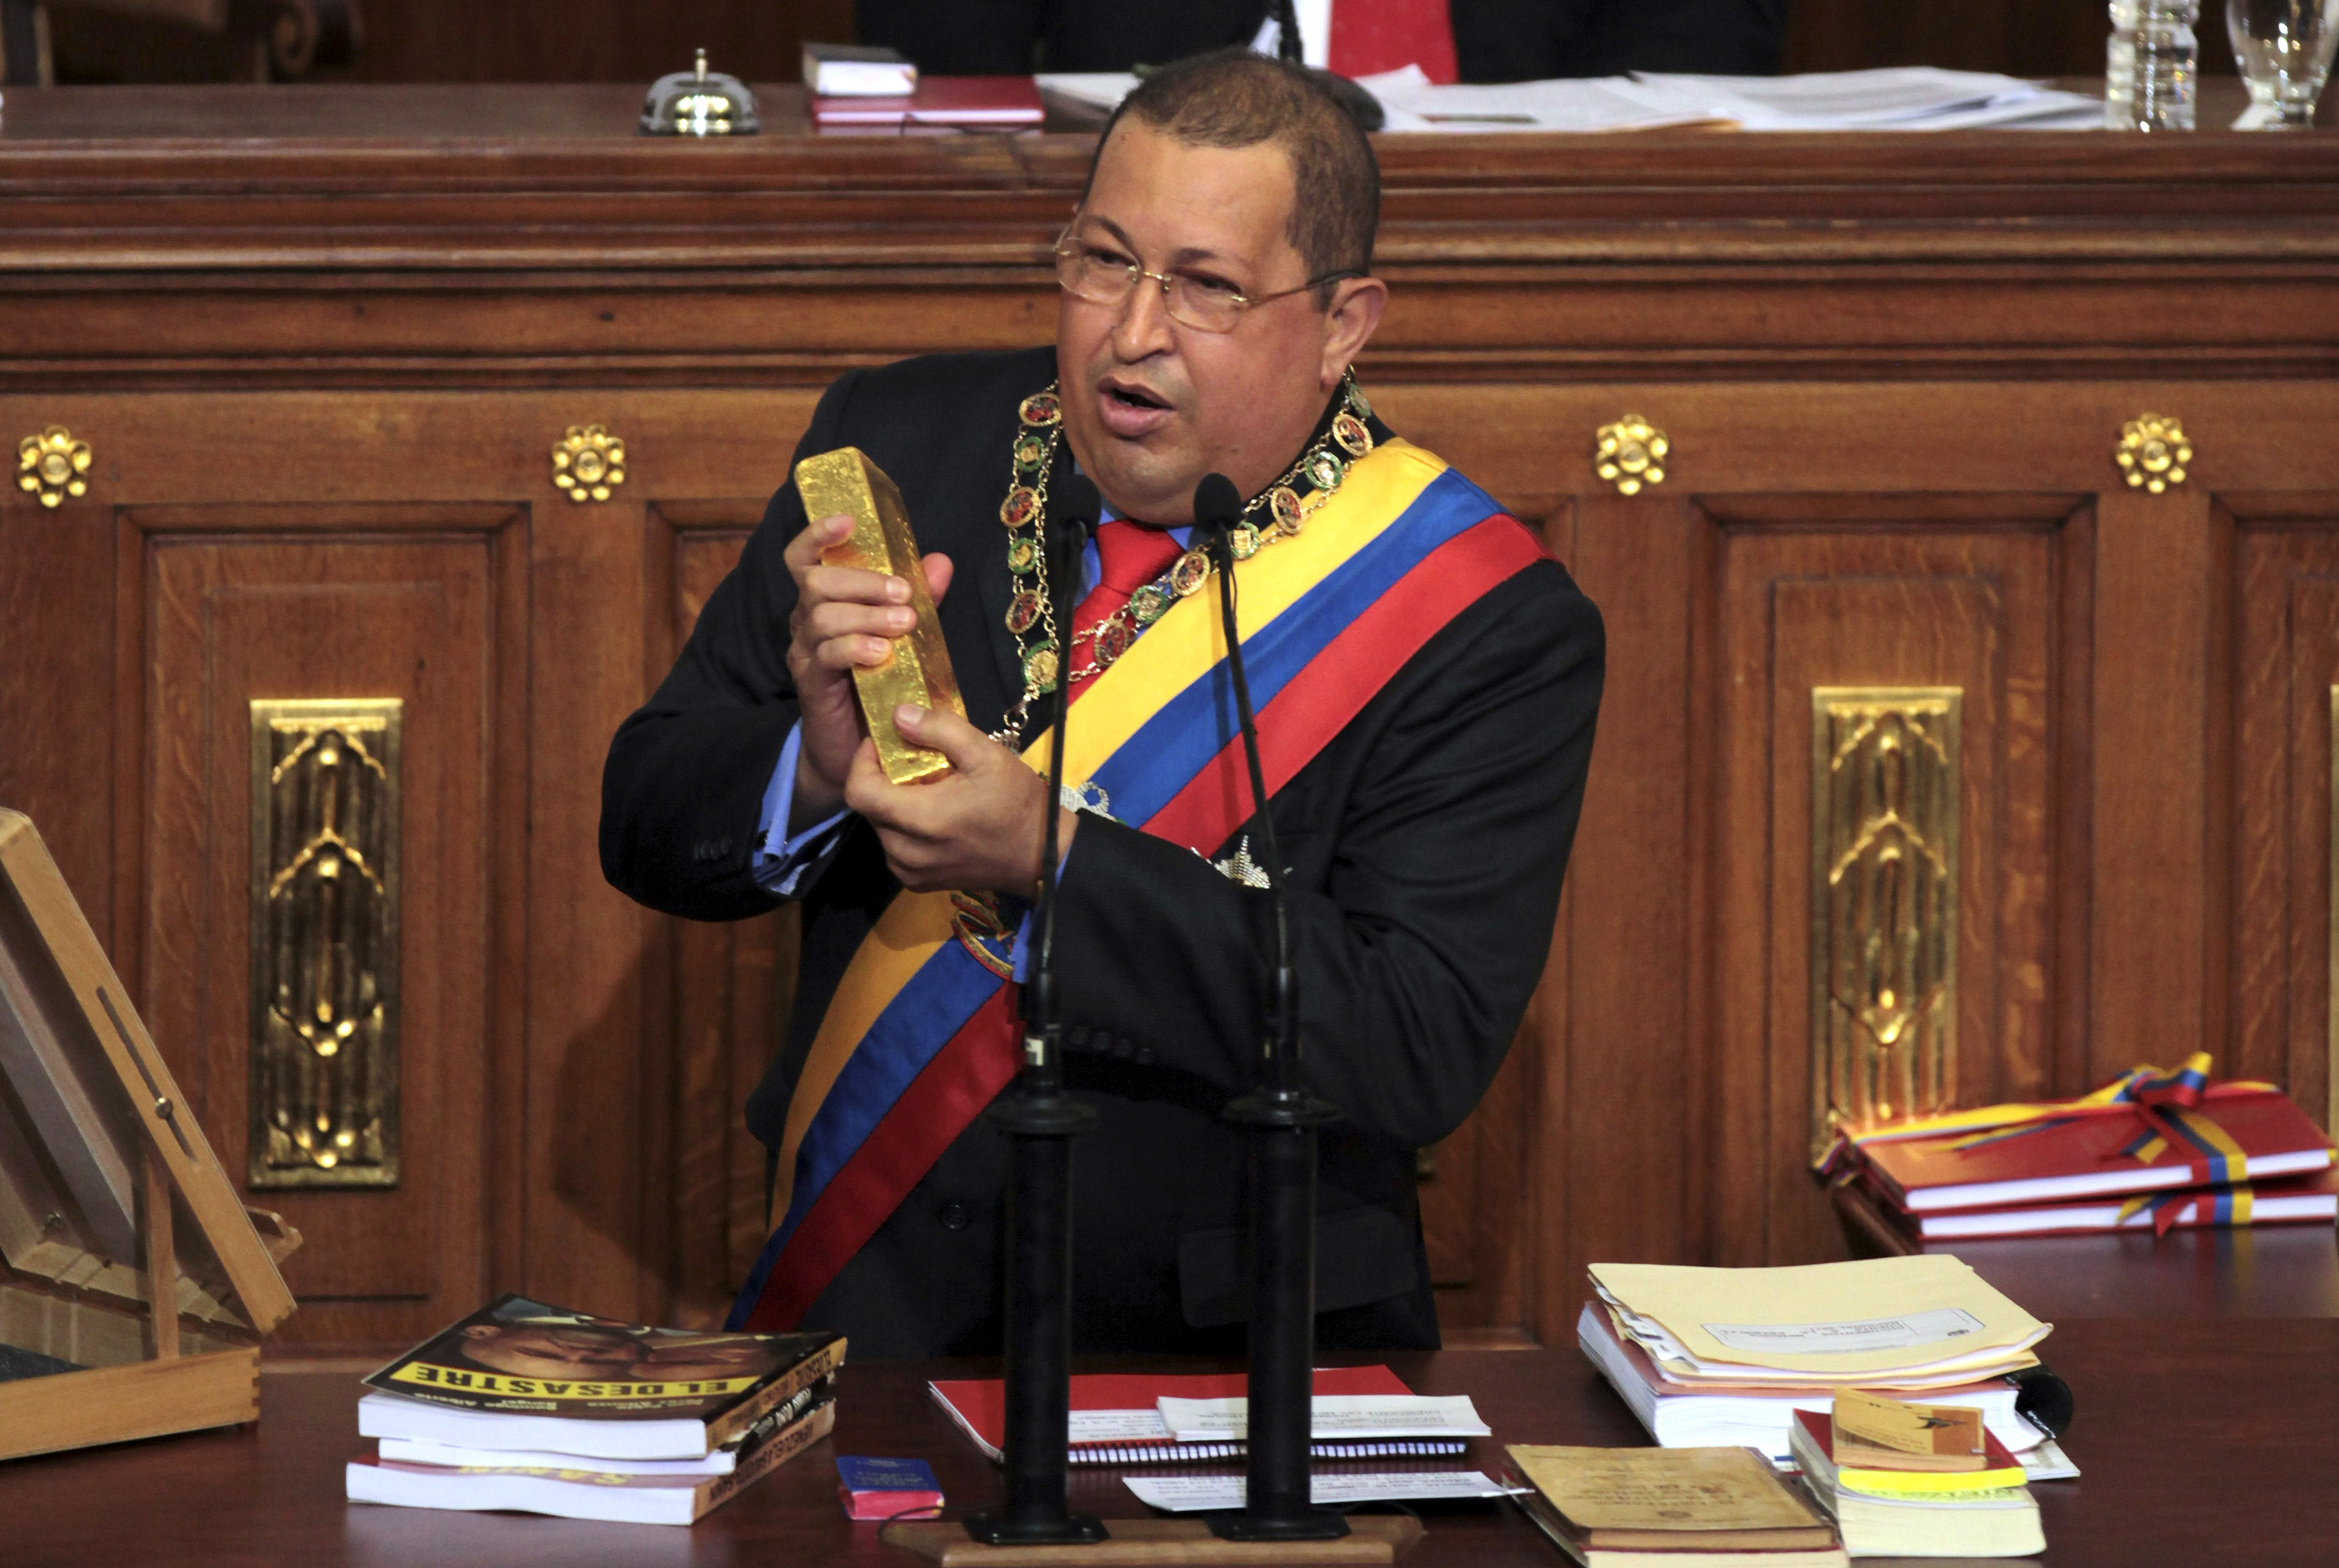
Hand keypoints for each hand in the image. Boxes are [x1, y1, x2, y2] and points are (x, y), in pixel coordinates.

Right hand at [783, 512, 953, 827]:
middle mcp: (807, 622)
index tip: (848, 521)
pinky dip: (855, 648)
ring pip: (821, 616)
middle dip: (862, 580)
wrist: (856, 749)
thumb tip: (941, 562)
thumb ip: (919, 599)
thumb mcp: (903, 636)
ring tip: (903, 625)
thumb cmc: (879, 685)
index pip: (805, 558)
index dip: (819, 534)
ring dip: (866, 614)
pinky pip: (825, 656)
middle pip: (815, 581)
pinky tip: (882, 654)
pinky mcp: (812, 685)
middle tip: (904, 594)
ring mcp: (806, 653)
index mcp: (825, 602)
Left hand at [844, 704, 1079, 896]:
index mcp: (920, 819)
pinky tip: (931, 816)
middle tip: (909, 762)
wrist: (1040, 855)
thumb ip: (940, 729)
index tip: (882, 744)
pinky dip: (903, 828)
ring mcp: (910, 871)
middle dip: (881, 779)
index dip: (862, 762)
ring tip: (923, 789)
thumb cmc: (1016, 803)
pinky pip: (894, 848)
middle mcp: (905, 851)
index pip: (858, 791)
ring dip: (892, 804)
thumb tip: (898, 715)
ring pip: (880, 828)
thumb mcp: (986, 754)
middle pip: (868, 807)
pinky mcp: (918, 883)